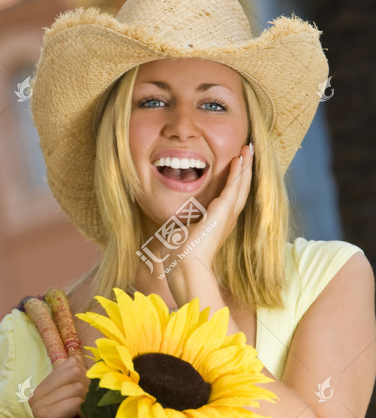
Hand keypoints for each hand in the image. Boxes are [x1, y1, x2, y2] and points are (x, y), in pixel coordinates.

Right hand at [29, 357, 89, 417]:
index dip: (86, 378)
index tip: (85, 398)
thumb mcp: (79, 399)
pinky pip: (74, 402)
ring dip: (87, 403)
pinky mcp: (44, 416)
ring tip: (82, 416)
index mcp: (44, 385)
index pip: (72, 363)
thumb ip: (81, 379)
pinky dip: (83, 412)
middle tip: (85, 408)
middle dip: (88, 389)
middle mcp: (36, 392)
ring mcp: (37, 404)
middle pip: (75, 372)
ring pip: (76, 387)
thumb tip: (100, 361)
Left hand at [160, 142, 253, 275]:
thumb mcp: (180, 235)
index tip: (236, 164)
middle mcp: (226, 219)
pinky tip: (240, 159)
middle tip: (248, 151)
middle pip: (241, 189)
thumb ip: (180, 229)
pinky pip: (234, 187)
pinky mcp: (224, 213)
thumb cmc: (180, 257)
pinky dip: (239, 172)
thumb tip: (170, 231)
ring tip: (248, 149)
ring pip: (241, 186)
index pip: (230, 197)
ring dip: (245, 167)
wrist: (184, 267)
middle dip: (245, 169)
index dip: (235, 180)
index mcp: (217, 224)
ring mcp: (227, 216)